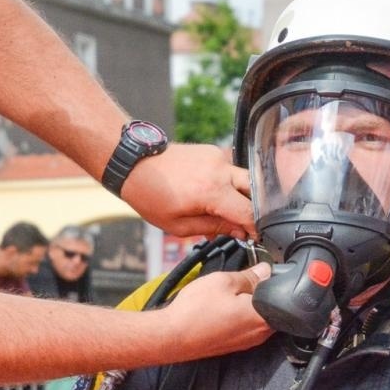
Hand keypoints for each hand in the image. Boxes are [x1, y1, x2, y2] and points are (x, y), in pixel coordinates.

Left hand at [120, 143, 255, 240]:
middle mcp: (219, 170)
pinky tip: (216, 197)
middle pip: (255, 192)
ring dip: (243, 197)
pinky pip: (232, 170)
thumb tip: (239, 232)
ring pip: (246, 179)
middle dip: (255, 211)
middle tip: (244, 227)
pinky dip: (230, 185)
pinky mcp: (213, 151)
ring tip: (226, 213)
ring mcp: (218, 157)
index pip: (248, 212)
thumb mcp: (179, 225)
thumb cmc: (150, 196)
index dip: (255, 228)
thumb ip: (214, 228)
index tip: (255, 238)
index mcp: (211, 191)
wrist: (135, 164)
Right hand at [160, 263, 274, 360]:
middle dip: (257, 294)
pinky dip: (235, 317)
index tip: (257, 273)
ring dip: (245, 306)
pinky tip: (219, 310)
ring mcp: (247, 343)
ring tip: (224, 298)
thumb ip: (249, 276)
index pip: (280, 295)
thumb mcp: (224, 282)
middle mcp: (259, 334)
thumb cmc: (195, 312)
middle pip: (269, 307)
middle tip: (235, 284)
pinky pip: (243, 327)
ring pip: (255, 317)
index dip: (270, 280)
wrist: (171, 337)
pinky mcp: (233, 346)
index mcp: (263, 318)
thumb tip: (265, 270)